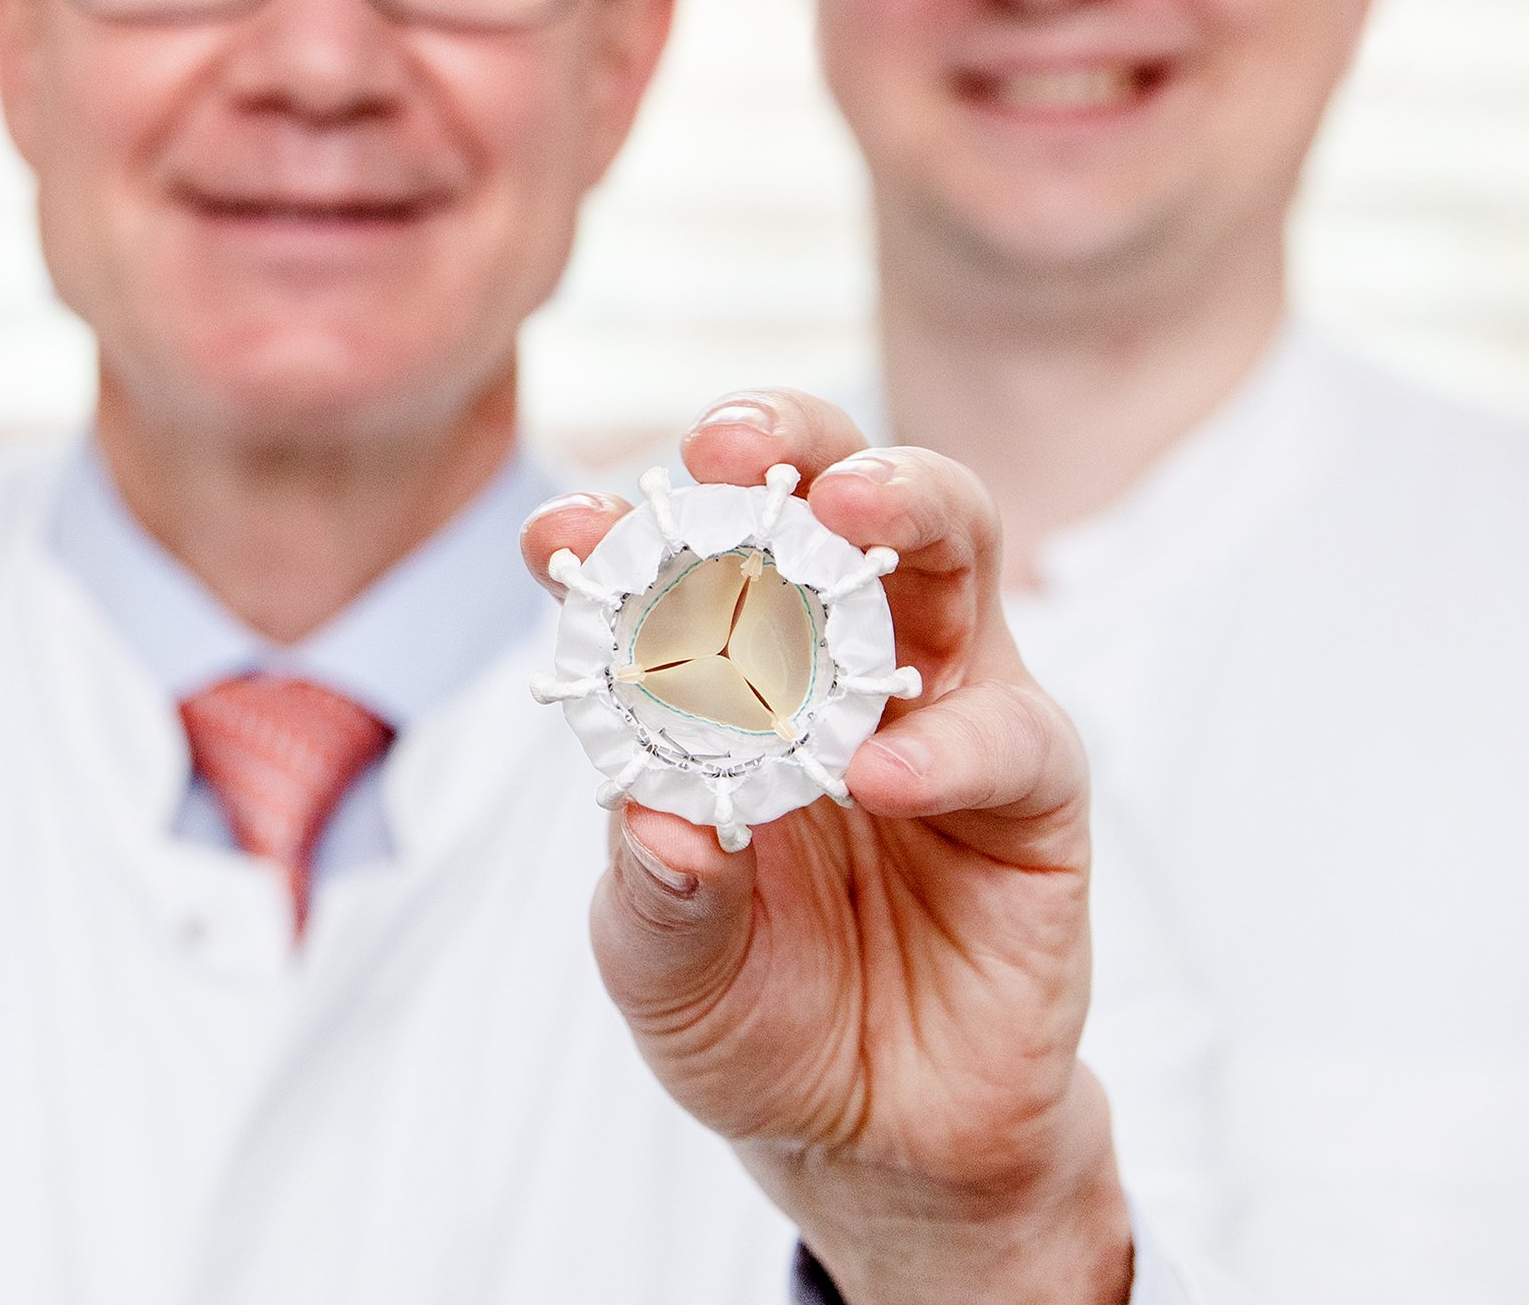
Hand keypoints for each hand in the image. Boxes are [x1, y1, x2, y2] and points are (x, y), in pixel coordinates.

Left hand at [524, 392, 1130, 1304]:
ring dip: (901, 508)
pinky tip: (881, 774)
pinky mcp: (1032, 792)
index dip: (622, 532)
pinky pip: (1007, 735)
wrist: (872, 1144)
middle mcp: (840, 663)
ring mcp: (945, 710)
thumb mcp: (664, 965)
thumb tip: (651, 814)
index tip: (560, 530)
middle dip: (784, 446)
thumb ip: (655, 890)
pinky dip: (944, 742)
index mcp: (727, 679)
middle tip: (727, 447)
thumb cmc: (752, 1018)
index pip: (678, 569)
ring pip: (953, 555)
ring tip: (842, 510)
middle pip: (835, 498)